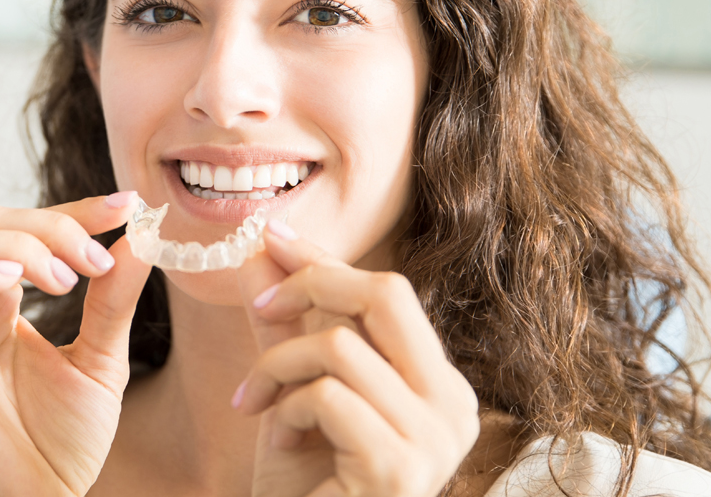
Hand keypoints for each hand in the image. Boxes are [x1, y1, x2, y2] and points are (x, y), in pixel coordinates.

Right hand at [0, 192, 152, 496]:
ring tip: (65, 281)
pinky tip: (14, 285)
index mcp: (4, 305)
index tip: (125, 206)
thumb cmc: (62, 444)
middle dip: (48, 224)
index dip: (72, 210)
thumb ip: (113, 300)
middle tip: (94, 260)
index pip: (25, 229)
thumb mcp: (102, 361)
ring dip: (16, 246)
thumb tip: (139, 238)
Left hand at [234, 222, 480, 496]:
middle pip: (387, 294)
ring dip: (279, 366)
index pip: (389, 295)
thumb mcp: (296, 393)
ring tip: (256, 403)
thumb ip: (287, 327)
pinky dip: (286, 408)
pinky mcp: (399, 467)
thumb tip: (263, 249)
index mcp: (439, 386)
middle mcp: (454, 408)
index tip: (270, 238)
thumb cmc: (306, 487)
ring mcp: (435, 440)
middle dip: (312, 284)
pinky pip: (328, 395)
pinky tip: (276, 441)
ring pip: (341, 345)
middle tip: (261, 307)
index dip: (325, 261)